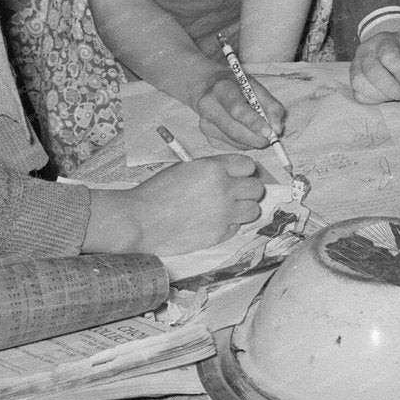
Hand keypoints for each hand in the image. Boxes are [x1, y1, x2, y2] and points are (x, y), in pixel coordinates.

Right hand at [85, 155, 264, 255]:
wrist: (142, 219)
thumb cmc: (157, 191)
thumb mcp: (185, 168)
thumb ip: (211, 169)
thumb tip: (229, 173)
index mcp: (214, 168)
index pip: (247, 165)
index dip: (243, 170)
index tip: (236, 174)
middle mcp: (224, 190)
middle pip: (256, 188)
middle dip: (248, 189)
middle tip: (235, 192)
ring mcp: (224, 214)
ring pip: (253, 209)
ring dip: (244, 208)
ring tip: (228, 208)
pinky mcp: (219, 234)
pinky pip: (237, 227)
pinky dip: (230, 224)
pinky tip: (214, 221)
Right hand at [195, 73, 286, 150]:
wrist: (211, 88)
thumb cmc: (237, 87)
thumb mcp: (257, 87)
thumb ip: (271, 106)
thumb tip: (277, 129)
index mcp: (221, 88)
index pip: (237, 109)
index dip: (254, 122)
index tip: (270, 132)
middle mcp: (208, 106)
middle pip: (234, 130)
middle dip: (256, 137)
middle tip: (271, 138)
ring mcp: (205, 123)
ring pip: (234, 141)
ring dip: (252, 141)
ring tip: (259, 131)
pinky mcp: (208, 137)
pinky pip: (232, 146)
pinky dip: (244, 143)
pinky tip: (246, 132)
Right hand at [349, 29, 399, 104]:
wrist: (391, 50)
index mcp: (383, 40)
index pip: (388, 56)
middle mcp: (365, 51)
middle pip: (372, 71)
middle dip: (391, 88)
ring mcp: (355, 65)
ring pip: (361, 84)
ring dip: (381, 95)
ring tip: (395, 93)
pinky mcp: (352, 80)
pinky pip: (359, 94)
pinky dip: (374, 99)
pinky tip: (385, 94)